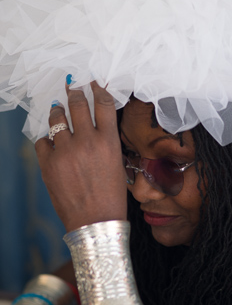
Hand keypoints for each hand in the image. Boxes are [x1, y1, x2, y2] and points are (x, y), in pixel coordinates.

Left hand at [35, 81, 126, 231]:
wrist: (96, 222)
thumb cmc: (111, 195)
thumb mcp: (117, 163)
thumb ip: (105, 140)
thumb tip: (94, 123)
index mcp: (108, 141)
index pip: (104, 103)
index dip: (98, 88)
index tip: (93, 82)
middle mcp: (87, 141)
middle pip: (78, 104)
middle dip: (74, 91)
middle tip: (72, 86)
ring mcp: (65, 152)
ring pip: (57, 119)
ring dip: (58, 112)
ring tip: (58, 110)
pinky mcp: (48, 164)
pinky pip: (42, 141)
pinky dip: (47, 140)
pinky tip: (52, 144)